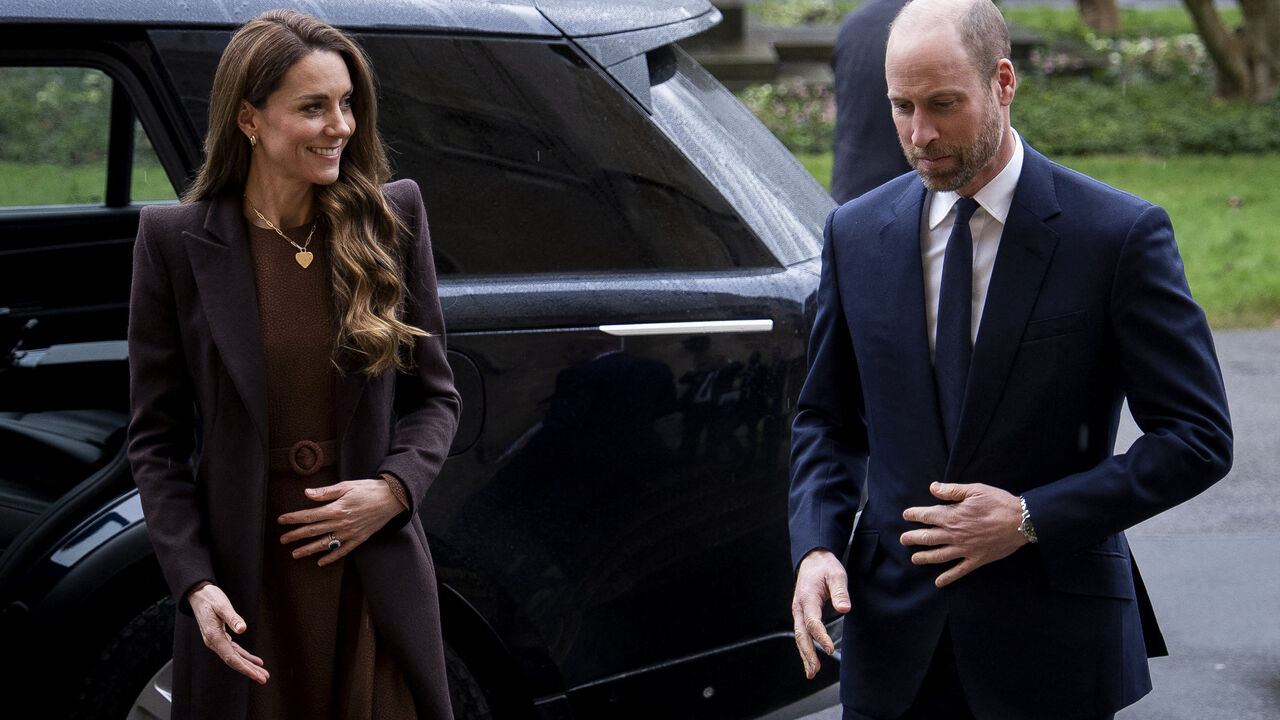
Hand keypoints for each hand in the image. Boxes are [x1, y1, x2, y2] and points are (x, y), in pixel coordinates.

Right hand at [187, 582, 268, 683]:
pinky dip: (244, 656)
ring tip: (262, 673)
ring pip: (234, 657)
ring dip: (248, 665)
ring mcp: (216, 640)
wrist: (198, 594)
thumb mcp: (222, 605)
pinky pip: (234, 650)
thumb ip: (232, 618)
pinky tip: (254, 661)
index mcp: (214, 637)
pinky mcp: (220, 637)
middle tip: (264, 678)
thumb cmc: (210, 598)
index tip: (257, 675)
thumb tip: (242, 629)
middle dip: (249, 671)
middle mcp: (214, 642)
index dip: (245, 668)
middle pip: (234, 661)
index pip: (231, 658)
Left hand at [278, 479, 403, 565]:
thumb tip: (307, 493)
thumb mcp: (347, 486)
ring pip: (325, 544)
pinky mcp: (359, 539)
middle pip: (314, 531)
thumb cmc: (368, 489)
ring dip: (309, 549)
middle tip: (282, 540)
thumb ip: (326, 492)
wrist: (392, 499)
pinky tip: (320, 562)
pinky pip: (343, 551)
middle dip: (296, 535)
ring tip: (295, 554)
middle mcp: (341, 523)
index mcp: (337, 509)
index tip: (281, 520)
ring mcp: (350, 533)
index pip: (310, 515)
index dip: (294, 518)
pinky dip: (331, 557)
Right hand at [791, 549, 849, 679]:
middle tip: (814, 670)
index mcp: (807, 597)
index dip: (820, 636)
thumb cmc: (825, 567)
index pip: (812, 621)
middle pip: (801, 634)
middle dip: (807, 653)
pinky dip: (804, 649)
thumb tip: (844, 609)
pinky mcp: (802, 614)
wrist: (812, 560)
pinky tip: (809, 661)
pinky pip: (801, 634)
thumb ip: (840, 592)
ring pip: (799, 636)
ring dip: (804, 655)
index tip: (829, 649)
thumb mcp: (836, 575)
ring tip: (811, 673)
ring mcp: (799, 611)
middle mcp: (799, 607)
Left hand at [901, 482, 1025, 587]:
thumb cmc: (998, 503)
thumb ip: (952, 490)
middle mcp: (954, 534)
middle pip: (927, 538)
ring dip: (924, 558)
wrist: (1021, 521)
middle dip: (912, 538)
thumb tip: (933, 487)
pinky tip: (939, 582)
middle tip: (903, 539)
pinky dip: (947, 578)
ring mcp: (964, 549)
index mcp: (952, 516)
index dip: (913, 515)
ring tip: (914, 559)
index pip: (926, 516)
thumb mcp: (975, 490)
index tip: (906, 515)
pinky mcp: (976, 560)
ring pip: (938, 556)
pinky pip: (958, 571)